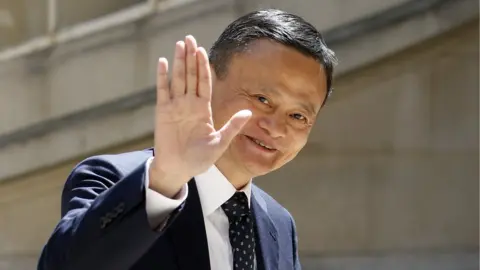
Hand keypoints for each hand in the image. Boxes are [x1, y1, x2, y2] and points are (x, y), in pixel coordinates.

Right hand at [149, 36, 251, 197]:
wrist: (179, 169)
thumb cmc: (200, 159)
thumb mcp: (219, 143)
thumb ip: (232, 126)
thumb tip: (249, 112)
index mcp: (203, 109)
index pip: (204, 83)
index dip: (203, 67)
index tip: (203, 51)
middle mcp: (189, 104)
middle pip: (190, 75)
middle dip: (190, 57)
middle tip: (190, 38)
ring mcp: (175, 106)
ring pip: (177, 79)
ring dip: (178, 62)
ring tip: (180, 44)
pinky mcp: (162, 112)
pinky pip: (163, 91)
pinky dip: (162, 77)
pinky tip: (163, 62)